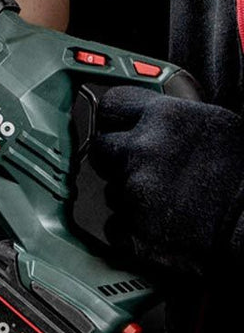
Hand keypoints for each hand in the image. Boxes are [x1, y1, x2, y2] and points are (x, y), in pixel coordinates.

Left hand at [89, 86, 243, 276]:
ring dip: (130, 195)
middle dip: (118, 160)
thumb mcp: (211, 125)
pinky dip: (133, 228)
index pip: (111, 105)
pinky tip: (164, 224)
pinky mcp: (135, 228)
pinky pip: (115, 225)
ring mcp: (136, 189)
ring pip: (111, 189)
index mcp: (165, 116)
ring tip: (170, 201)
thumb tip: (140, 118)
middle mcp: (144, 149)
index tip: (120, 129)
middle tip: (148, 172)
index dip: (116, 120)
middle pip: (102, 148)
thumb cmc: (242, 176)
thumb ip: (168, 119)